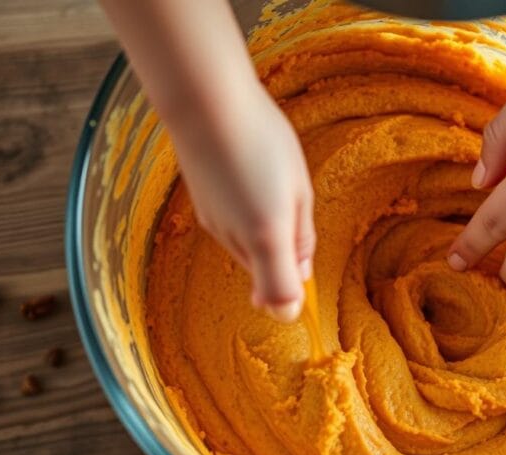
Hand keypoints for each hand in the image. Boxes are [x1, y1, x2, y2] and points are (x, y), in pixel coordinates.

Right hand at [174, 88, 314, 321]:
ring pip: (249, 254)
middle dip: (284, 258)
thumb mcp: (298, 190)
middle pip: (265, 278)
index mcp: (267, 237)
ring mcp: (215, 228)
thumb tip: (303, 275)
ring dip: (265, 238)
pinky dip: (246, 223)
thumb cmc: (261, 138)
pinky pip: (233, 234)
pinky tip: (249, 184)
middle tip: (292, 207)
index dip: (293, 299)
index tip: (303, 277)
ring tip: (269, 187)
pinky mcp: (202, 213)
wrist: (204, 104)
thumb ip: (301, 239)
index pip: (279, 300)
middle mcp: (235, 241)